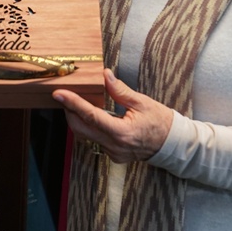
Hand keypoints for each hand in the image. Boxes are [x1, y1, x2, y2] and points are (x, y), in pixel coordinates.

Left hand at [53, 68, 172, 162]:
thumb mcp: (142, 102)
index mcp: (122, 132)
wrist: (173, 145)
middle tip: (65, 96)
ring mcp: (113, 153)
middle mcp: (114, 146)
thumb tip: (104, 74)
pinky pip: (95, 140)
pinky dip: (90, 127)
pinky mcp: (113, 156)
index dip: (72, 103)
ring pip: (85, 136)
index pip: (91, 116)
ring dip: (79, 119)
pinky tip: (94, 116)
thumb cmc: (160, 122)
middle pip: (81, 129)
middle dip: (70, 111)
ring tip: (79, 103)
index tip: (59, 93)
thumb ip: (120, 90)